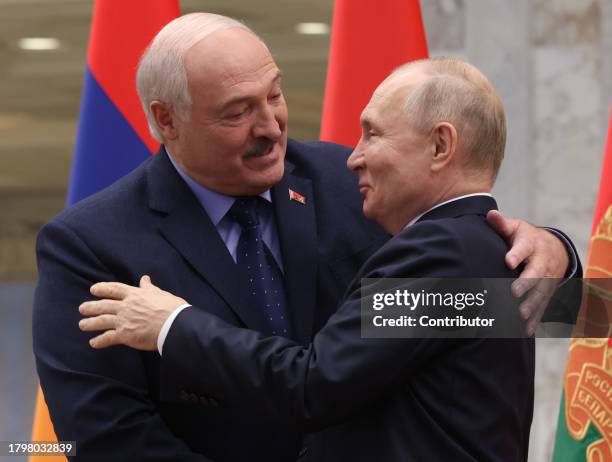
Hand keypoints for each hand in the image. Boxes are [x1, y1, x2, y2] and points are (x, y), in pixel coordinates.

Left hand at [79, 275, 186, 350]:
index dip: (102, 288)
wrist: (174, 325)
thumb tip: (145, 279)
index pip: (114, 289)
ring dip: (90, 323)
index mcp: (135, 295)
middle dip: (91, 307)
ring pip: (101, 321)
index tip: (93, 289)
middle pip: (104, 305)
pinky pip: (108, 338)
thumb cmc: (172, 309)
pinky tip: (93, 343)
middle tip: (82, 308)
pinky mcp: (125, 335)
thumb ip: (150, 288)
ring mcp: (124, 320)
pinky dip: (99, 341)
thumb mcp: (161, 294)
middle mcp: (126, 306)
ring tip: (82, 325)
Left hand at [486, 210, 568, 335]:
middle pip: (536, 273)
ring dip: (532, 304)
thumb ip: (501, 224)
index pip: (524, 248)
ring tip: (520, 315)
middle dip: (526, 283)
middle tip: (513, 293)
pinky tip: (526, 330)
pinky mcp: (547, 292)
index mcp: (530, 244)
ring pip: (541, 292)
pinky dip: (536, 319)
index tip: (508, 262)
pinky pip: (543, 306)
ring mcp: (547, 279)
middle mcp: (541, 262)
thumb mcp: (515, 228)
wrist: (553, 248)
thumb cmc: (524, 238)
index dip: (516, 254)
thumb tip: (491, 215)